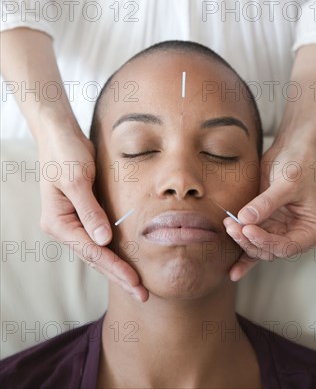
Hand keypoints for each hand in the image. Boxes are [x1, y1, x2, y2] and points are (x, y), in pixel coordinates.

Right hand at [37, 128, 148, 301]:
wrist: (60, 134)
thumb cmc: (65, 154)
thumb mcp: (78, 180)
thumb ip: (91, 211)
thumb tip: (105, 241)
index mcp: (58, 222)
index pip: (92, 251)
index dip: (115, 268)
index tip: (135, 283)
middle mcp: (64, 226)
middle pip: (95, 257)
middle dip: (119, 275)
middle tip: (142, 295)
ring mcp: (73, 221)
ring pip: (97, 250)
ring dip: (117, 266)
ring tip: (137, 285)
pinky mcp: (83, 213)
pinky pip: (99, 237)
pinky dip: (113, 250)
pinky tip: (127, 260)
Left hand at [223, 141, 315, 281]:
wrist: (294, 148)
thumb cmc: (299, 164)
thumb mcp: (287, 183)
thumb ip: (266, 203)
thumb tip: (245, 220)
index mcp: (312, 230)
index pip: (287, 247)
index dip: (265, 241)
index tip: (247, 229)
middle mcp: (297, 235)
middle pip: (270, 249)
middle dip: (249, 240)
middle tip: (231, 225)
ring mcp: (281, 230)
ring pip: (258, 246)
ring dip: (242, 240)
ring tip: (227, 225)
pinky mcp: (266, 223)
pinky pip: (254, 243)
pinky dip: (243, 253)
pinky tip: (233, 271)